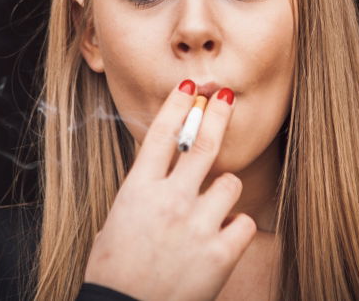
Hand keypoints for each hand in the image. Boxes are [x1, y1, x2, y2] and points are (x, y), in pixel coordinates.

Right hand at [83, 80, 255, 300]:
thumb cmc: (114, 271)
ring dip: (223, 192)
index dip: (178, 104)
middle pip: (205, 143)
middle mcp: (171, 200)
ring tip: (210, 212)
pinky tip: (222, 241)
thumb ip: (143, 194)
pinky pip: (244, 223)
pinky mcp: (220, 253)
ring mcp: (198, 225)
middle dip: (218, 114)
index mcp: (139, 190)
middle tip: (227, 96)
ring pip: (229, 184)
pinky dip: (236, 229)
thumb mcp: (116, 222)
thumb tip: (162, 174)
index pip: (162, 135)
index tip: (190, 87)